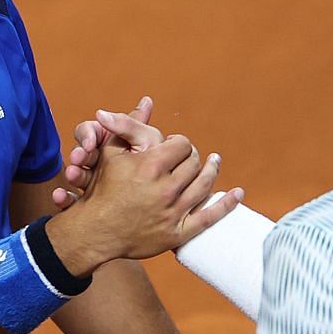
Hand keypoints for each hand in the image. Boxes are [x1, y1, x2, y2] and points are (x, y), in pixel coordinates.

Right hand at [47, 127, 242, 268]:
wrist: (94, 232)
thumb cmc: (102, 190)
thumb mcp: (111, 153)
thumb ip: (129, 126)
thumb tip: (145, 101)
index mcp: (151, 166)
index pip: (181, 144)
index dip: (178, 143)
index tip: (172, 146)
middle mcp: (165, 188)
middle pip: (195, 163)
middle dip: (192, 157)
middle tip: (187, 158)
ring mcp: (173, 212)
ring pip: (204, 185)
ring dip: (211, 171)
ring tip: (213, 164)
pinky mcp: (178, 233)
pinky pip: (209, 217)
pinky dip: (227, 204)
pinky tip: (238, 193)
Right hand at [52, 96, 155, 209]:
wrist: (146, 204)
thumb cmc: (146, 165)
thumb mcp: (143, 142)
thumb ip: (139, 125)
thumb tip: (147, 100)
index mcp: (105, 141)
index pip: (88, 131)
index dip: (87, 135)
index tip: (89, 143)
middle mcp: (95, 160)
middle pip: (80, 154)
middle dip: (79, 155)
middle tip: (78, 159)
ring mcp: (90, 182)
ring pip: (76, 176)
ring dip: (73, 174)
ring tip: (73, 176)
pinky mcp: (87, 203)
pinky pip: (71, 200)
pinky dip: (64, 198)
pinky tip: (61, 197)